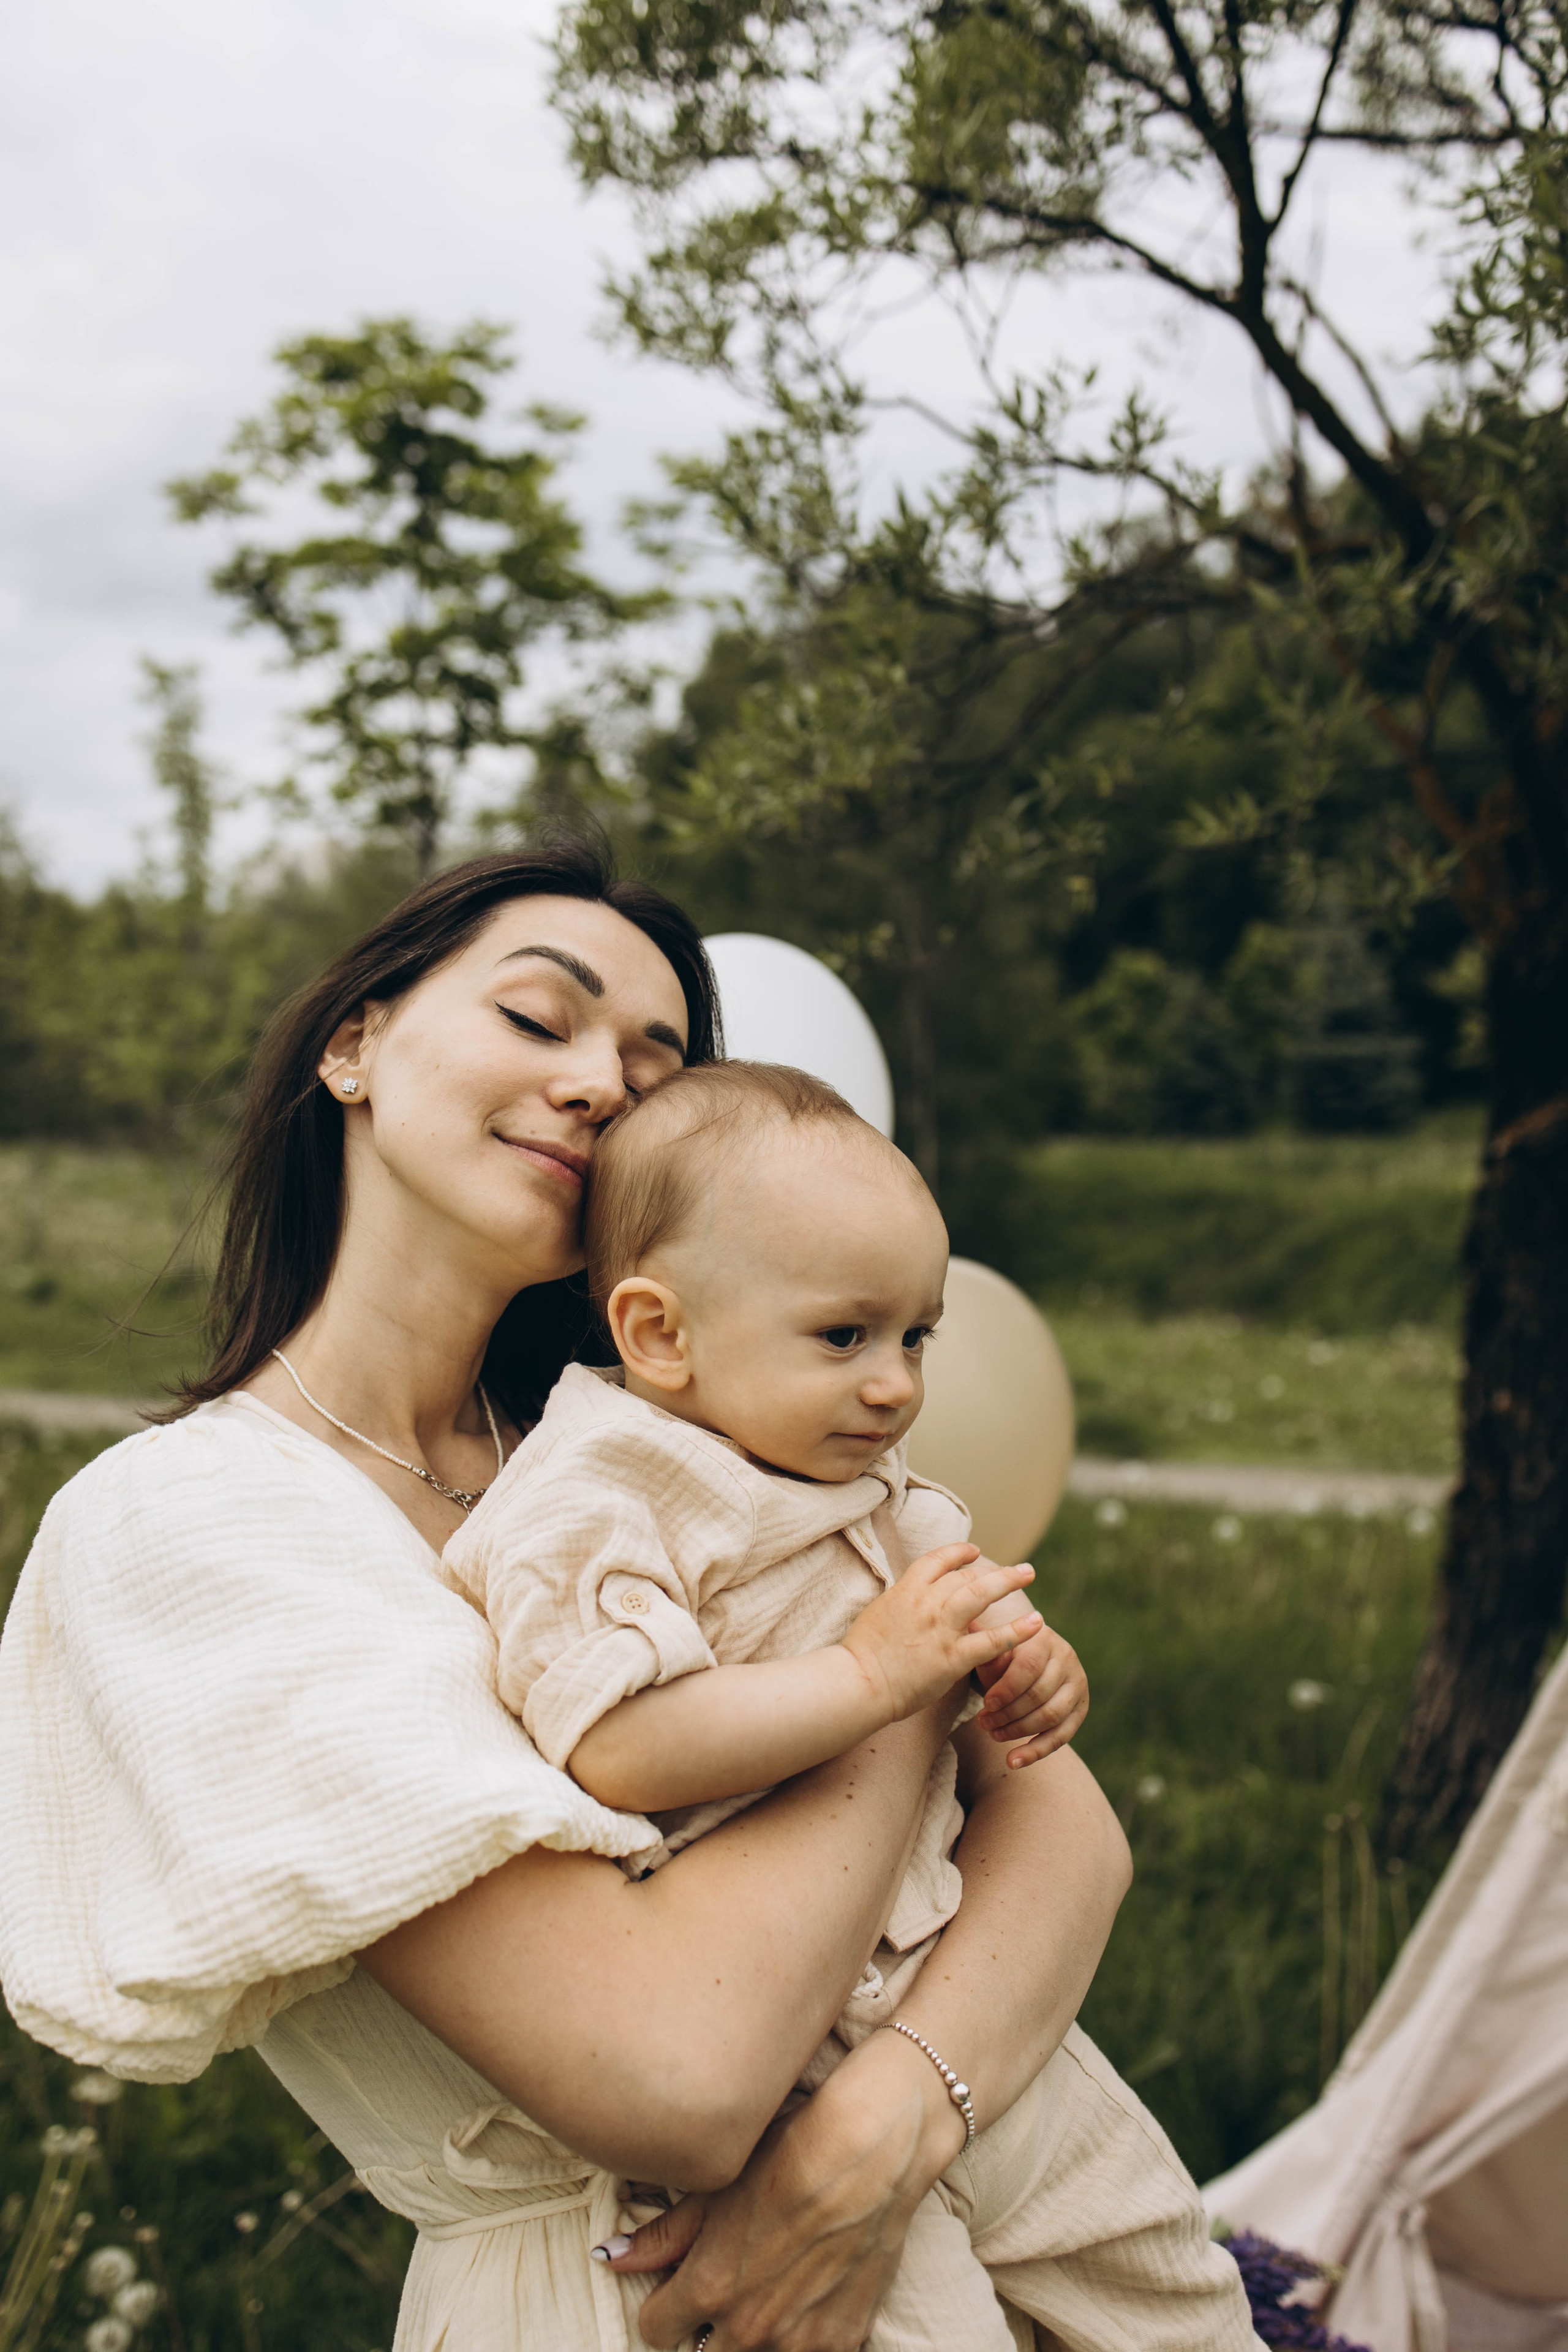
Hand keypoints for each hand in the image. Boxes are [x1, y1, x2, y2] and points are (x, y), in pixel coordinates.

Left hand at [600, 2026, 964, 2349]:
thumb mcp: (716, 2187)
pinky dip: (798, 2342)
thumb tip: (608, 2258)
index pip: (655, 2332)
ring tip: (768, 2291)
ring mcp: (799, 2342)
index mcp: (710, 2289)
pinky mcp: (841, 2342)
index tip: (678, 2285)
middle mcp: (750, 2327)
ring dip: (751, 2336)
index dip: (663, 2305)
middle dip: (706, 2328)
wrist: (869, 2151)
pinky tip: (805, 2304)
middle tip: (728, 2286)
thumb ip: (662, 2236)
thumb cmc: (788, 2153)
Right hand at [839, 1544, 1041, 1723]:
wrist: (858, 1682)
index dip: (959, 1553)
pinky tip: (1036, 1624)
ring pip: (981, 1596)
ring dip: (1009, 1582)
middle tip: (1021, 1568)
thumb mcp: (879, 1612)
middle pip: (966, 1576)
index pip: (938, 1560)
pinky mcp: (952, 1658)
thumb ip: (903, 1601)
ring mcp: (941, 1629)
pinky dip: (1016, 1631)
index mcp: (905, 1590)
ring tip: (1029, 1574)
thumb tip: (916, 1596)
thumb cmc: (862, 1653)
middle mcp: (926, 1603)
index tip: (975, 1552)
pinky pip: (991, 1641)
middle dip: (996, 1570)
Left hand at [974, 1616, 1088, 1767]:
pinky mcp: (1081, 1708)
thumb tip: (968, 1628)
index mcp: (1044, 1639)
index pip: (1028, 1667)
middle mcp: (1067, 1659)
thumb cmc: (1004, 1657)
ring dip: (1019, 1731)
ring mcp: (1078, 1684)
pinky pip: (1061, 1736)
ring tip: (994, 1735)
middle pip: (1039, 1694)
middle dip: (1008, 1714)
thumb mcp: (994, 1649)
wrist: (1030, 1661)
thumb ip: (985, 1645)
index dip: (1006, 1689)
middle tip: (983, 1723)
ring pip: (1051, 1716)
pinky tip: (1013, 1761)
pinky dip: (1036, 1752)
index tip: (985, 1705)